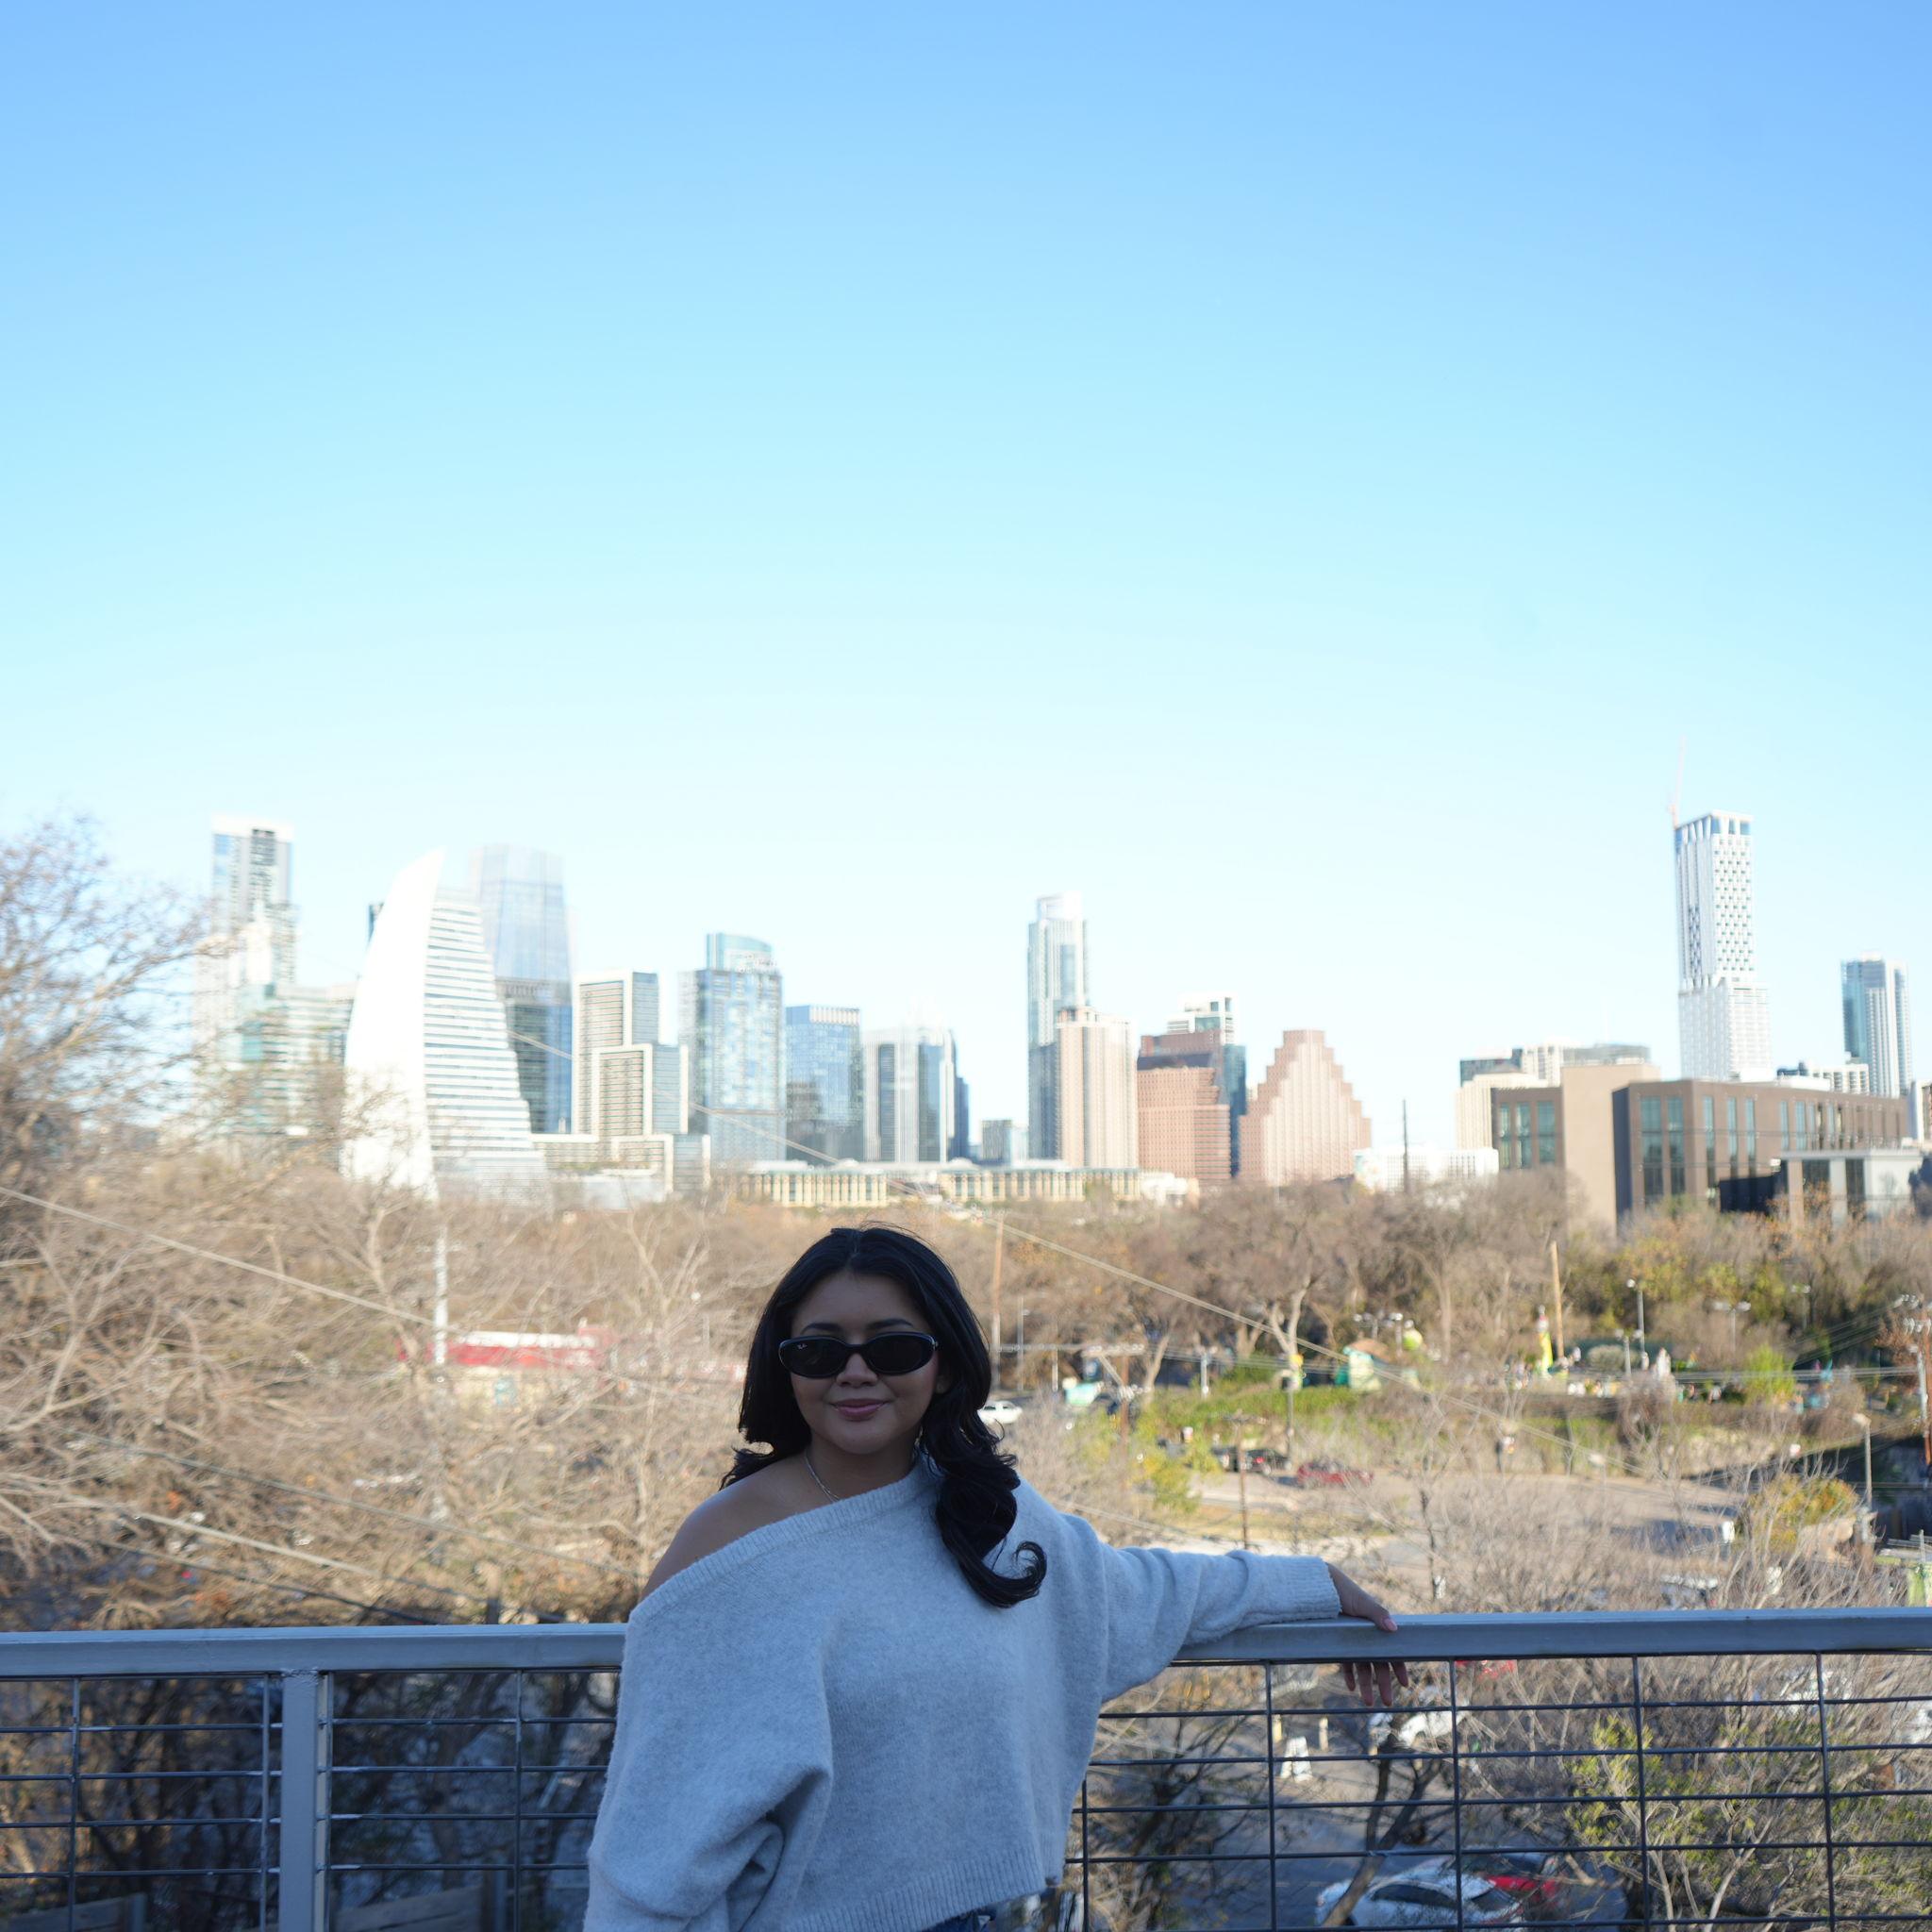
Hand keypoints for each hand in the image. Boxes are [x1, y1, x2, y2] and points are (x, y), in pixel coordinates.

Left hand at [1327, 1562, 1409, 1708]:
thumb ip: (1378, 1614)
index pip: (1392, 1652)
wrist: (1321, 1585)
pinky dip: (1349, 1675)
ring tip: (1367, 1702)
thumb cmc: (1345, 1591)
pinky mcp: (1338, 1642)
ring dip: (1366, 1685)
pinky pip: (1345, 1662)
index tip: (1404, 1684)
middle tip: (1388, 1703)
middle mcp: (1366, 1637)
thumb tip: (1394, 1629)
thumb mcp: (1363, 1602)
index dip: (1399, 1668)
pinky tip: (1351, 1687)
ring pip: (1362, 1667)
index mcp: (1377, 1627)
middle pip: (1378, 1664)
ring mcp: (1352, 1641)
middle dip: (1383, 1684)